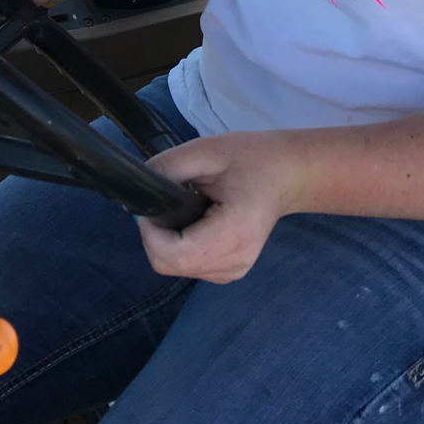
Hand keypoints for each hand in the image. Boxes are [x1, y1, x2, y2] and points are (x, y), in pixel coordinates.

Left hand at [135, 131, 302, 283]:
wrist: (287, 175)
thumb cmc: (253, 159)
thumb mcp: (207, 151)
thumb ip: (168, 167)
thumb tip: (136, 188)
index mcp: (234, 234)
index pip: (174, 254)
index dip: (150, 232)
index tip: (152, 205)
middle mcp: (234, 263)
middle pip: (169, 264)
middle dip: (156, 234)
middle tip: (167, 201)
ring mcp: (233, 272)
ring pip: (175, 267)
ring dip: (167, 240)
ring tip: (186, 208)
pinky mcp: (229, 272)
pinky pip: (188, 266)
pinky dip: (180, 246)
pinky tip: (195, 222)